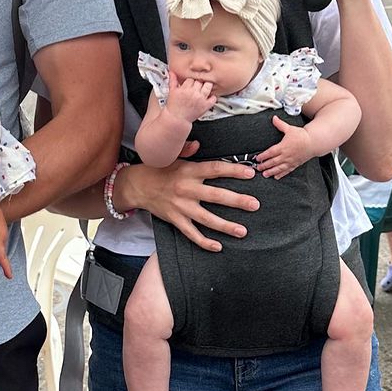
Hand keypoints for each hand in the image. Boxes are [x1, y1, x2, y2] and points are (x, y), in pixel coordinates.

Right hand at [119, 159, 258, 251]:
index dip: (233, 170)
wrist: (137, 185)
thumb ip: (187, 150)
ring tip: (242, 231)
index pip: (215, 169)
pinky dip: (204, 242)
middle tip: (255, 205)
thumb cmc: (159, 169)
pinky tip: (218, 247)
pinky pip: (191, 233)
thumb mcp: (173, 156)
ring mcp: (181, 207)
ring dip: (225, 226)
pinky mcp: (175, 219)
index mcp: (188, 171)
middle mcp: (186, 189)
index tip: (250, 173)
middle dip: (237, 201)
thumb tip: (199, 144)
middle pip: (215, 196)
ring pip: (206, 219)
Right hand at [166, 74, 215, 121]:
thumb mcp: (171, 92)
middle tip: (196, 86)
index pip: (191, 78)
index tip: (190, 83)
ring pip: (208, 86)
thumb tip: (171, 72)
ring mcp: (201, 99)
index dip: (191, 80)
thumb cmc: (173, 106)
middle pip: (200, 81)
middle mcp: (194, 93)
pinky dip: (213, 96)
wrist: (176, 119)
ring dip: (207, 86)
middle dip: (198, 82)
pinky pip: (213, 98)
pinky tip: (209, 96)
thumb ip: (172, 80)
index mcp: (185, 89)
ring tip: (204, 88)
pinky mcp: (205, 106)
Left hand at [257, 116, 313, 178]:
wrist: (313, 142)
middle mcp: (286, 155)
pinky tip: (276, 177)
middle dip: (265, 165)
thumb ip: (280, 124)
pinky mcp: (295, 164)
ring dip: (271, 172)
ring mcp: (291, 161)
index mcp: (283, 146)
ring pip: (279, 168)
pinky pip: (287, 170)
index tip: (257, 158)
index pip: (271, 152)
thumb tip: (274, 118)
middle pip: (273, 162)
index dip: (263, 156)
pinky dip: (281, 174)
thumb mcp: (290, 128)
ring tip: (265, 174)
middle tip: (258, 168)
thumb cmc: (302, 136)